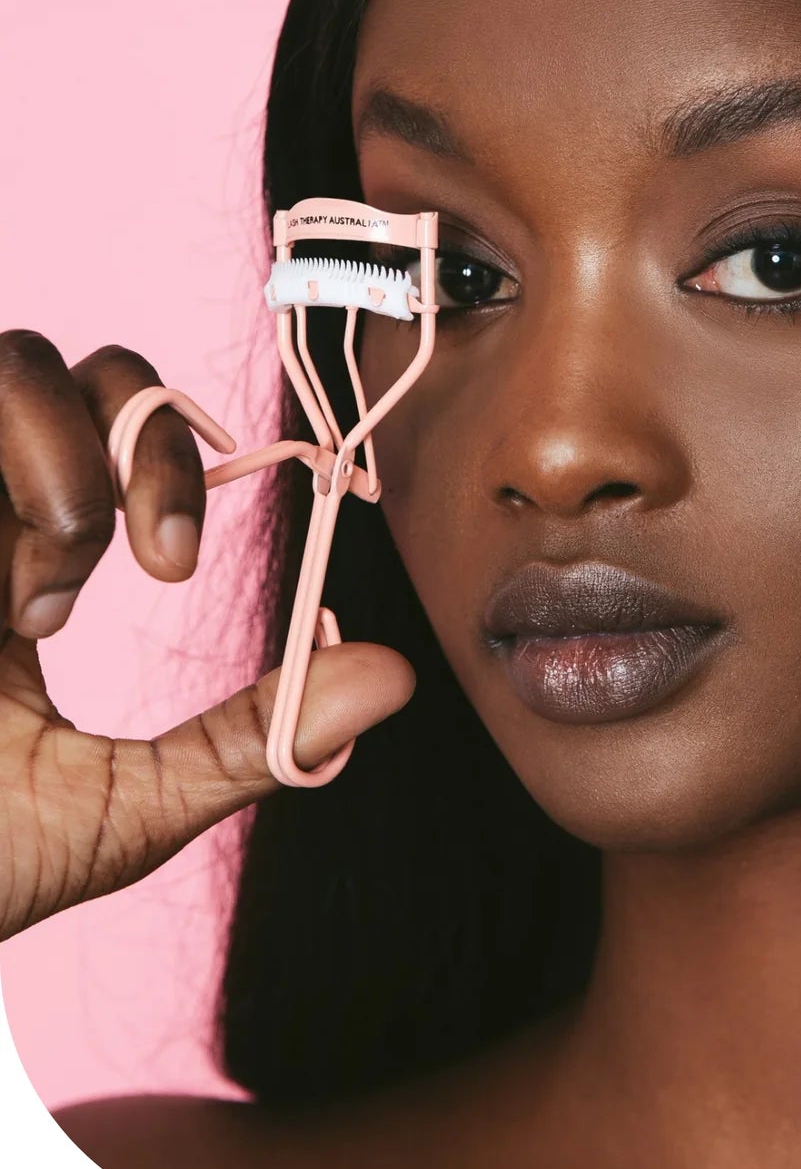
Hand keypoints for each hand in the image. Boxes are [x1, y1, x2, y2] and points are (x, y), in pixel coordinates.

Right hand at [0, 331, 415, 941]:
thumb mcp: (124, 810)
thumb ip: (249, 737)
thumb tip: (394, 674)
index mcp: (10, 560)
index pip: (107, 419)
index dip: (170, 450)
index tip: (184, 562)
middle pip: (61, 362)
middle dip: (141, 439)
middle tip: (165, 560)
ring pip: (5, 359)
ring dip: (64, 467)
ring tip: (46, 600)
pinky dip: (3, 478)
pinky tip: (2, 607)